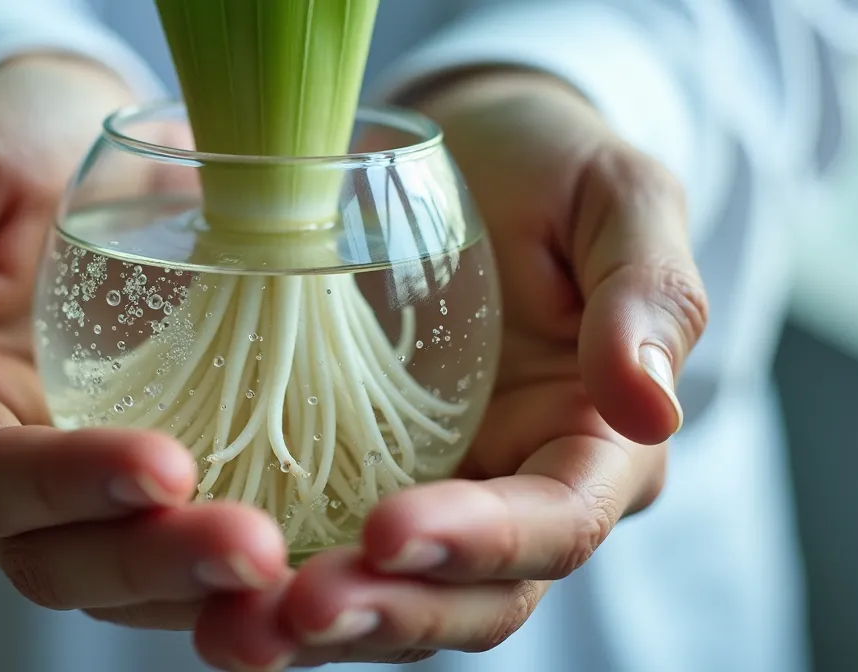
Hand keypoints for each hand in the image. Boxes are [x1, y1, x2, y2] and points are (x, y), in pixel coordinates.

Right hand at [0, 55, 288, 629]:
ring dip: (201, 590)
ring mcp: (72, 488)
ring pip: (120, 581)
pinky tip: (303, 574)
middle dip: (152, 560)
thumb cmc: (7, 141)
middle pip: (53, 557)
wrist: (86, 146)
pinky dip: (232, 580)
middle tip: (254, 551)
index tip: (167, 465)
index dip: (67, 483)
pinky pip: (180, 553)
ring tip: (289, 575)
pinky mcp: (143, 485)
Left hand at [192, 69, 707, 668]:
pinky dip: (272, 587)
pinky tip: (207, 599)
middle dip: (392, 612)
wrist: (464, 159)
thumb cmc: (548, 166)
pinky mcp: (362, 485)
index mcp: (599, 442)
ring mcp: (439, 498)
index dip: (482, 542)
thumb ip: (648, 294)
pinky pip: (325, 554)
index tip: (391, 531)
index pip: (557, 523)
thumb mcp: (616, 198)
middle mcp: (521, 493)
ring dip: (324, 628)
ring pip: (397, 600)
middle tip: (300, 608)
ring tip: (238, 628)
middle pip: (476, 597)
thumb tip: (650, 407)